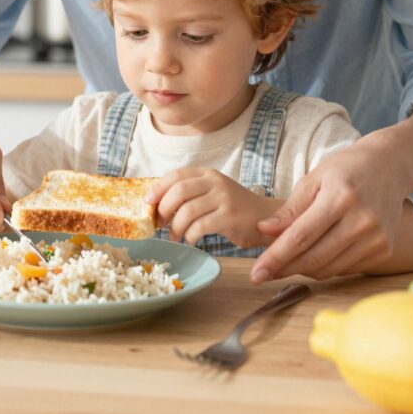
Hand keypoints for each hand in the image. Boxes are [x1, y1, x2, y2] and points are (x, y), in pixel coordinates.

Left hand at [146, 168, 274, 248]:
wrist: (265, 218)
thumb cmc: (232, 209)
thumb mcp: (211, 194)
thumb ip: (189, 195)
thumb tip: (156, 206)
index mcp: (207, 174)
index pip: (176, 176)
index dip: (158, 188)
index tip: (147, 203)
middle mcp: (215, 182)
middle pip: (179, 191)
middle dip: (164, 210)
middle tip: (159, 224)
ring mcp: (223, 198)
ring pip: (187, 211)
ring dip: (175, 228)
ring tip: (175, 237)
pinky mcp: (230, 216)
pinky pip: (200, 226)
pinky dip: (189, 236)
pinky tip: (190, 240)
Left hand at [251, 137, 407, 282]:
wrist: (391, 167)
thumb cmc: (345, 170)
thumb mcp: (313, 179)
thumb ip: (290, 209)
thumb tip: (263, 231)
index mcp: (340, 198)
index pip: (301, 236)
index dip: (276, 257)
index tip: (256, 273)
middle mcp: (362, 221)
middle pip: (315, 258)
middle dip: (284, 269)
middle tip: (262, 273)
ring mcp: (377, 238)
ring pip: (329, 269)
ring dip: (302, 270)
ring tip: (286, 262)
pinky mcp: (385, 250)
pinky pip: (345, 269)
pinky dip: (325, 267)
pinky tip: (314, 255)